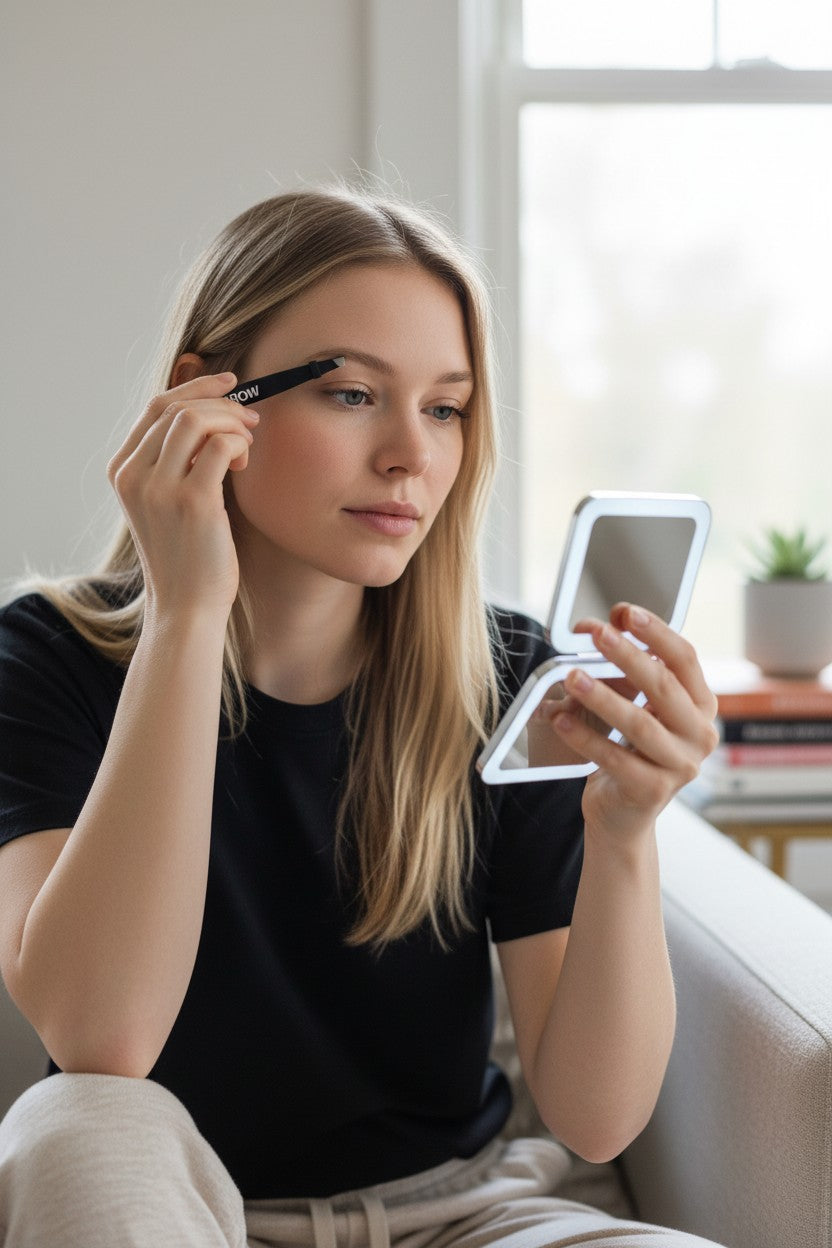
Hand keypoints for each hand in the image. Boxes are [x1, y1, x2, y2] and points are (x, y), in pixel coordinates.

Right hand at [107, 373, 258, 618]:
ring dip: (232, 422)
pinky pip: (222, 445)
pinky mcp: (192, 502)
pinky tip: (244, 465)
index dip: (196, 388)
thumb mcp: (166, 501)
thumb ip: (176, 460)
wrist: (186, 606)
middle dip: (221, 403)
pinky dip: (240, 445)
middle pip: (176, 407)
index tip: (229, 384)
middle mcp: (133, 475)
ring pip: (196, 419)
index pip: (156, 407)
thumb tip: (210, 413)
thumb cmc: (187, 554)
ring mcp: (159, 488)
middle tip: (250, 418)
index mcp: (122, 471)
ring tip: (248, 445)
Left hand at [546, 603, 718, 838]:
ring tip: (572, 676)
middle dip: (627, 655)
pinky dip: (585, 737)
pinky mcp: (653, 791)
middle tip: (596, 633)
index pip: (685, 659)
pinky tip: (561, 719)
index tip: (626, 612)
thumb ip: (631, 671)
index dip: (657, 632)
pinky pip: (615, 758)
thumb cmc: (631, 750)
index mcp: (701, 705)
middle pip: (663, 686)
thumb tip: (606, 626)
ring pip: (639, 724)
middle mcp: (700, 735)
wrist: (624, 814)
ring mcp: (681, 766)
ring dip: (602, 696)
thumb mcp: (639, 707)